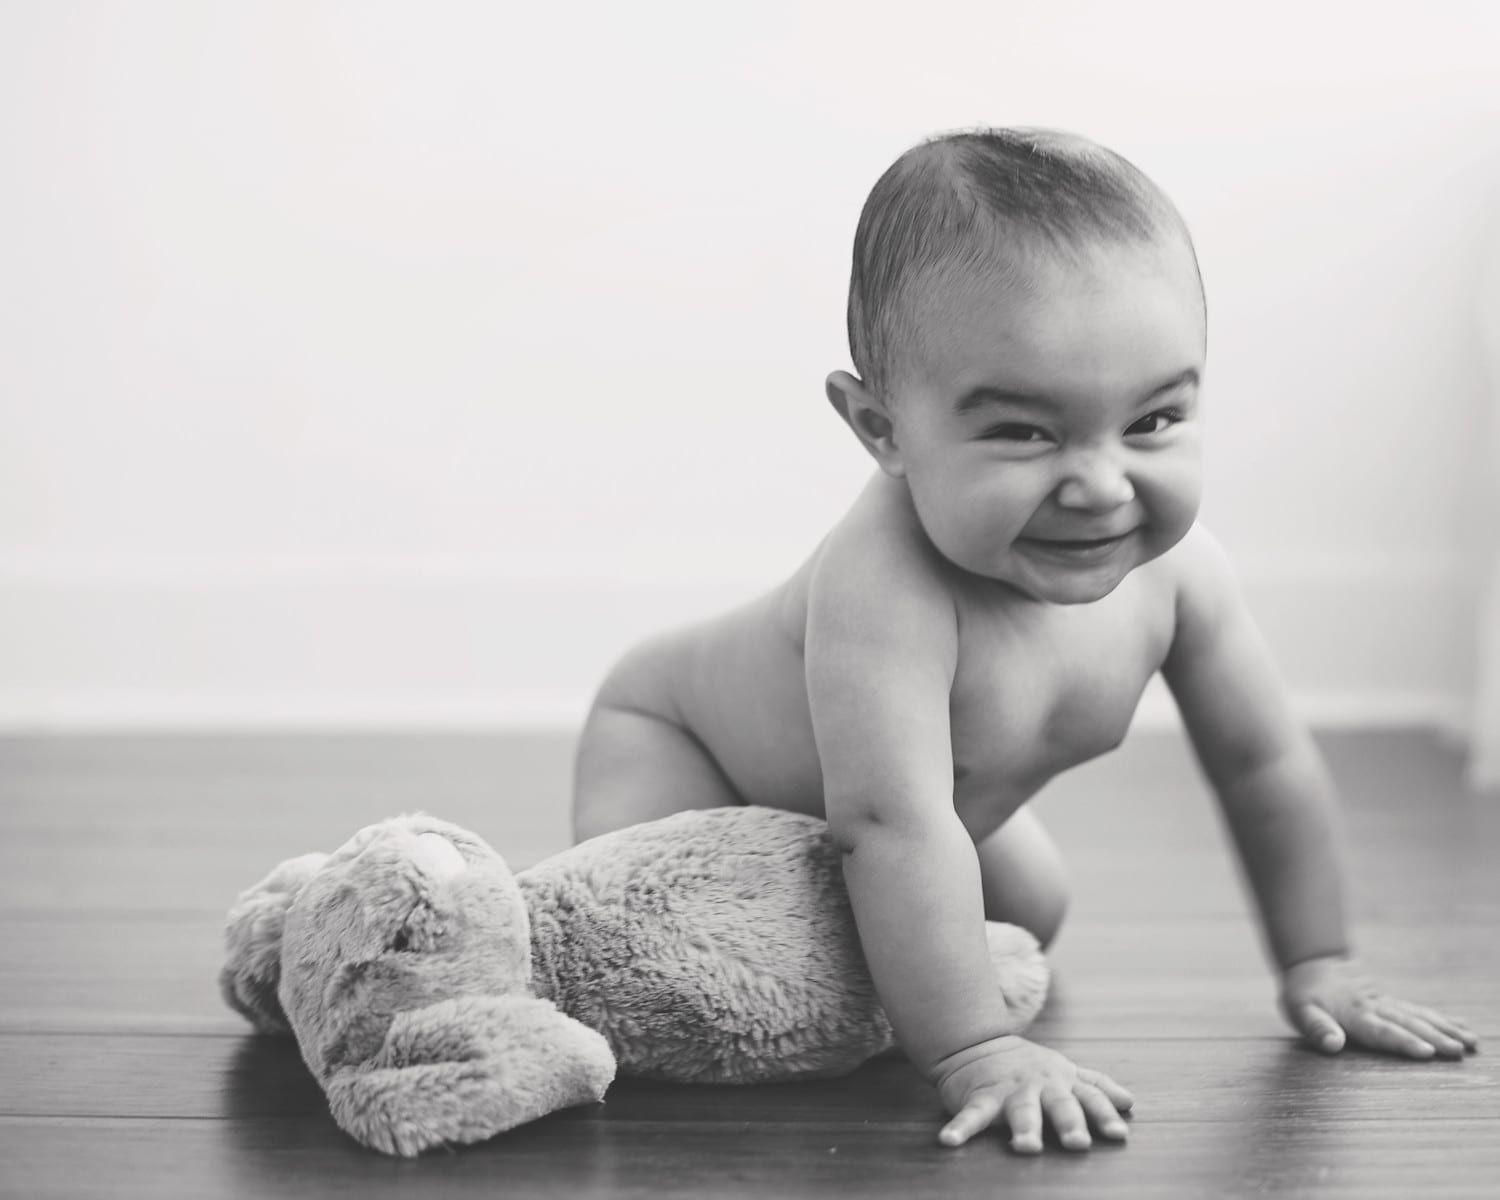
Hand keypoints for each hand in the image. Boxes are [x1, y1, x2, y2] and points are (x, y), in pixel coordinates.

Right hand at [931, 1034, 1133, 1152]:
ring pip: (1020, 1109)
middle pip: (1059, 1104)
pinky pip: (971, 1114)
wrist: (975, 1042)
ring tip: (1027, 1147)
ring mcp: (1009, 1090)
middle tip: (1078, 1143)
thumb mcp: (1064, 1070)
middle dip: (1069, 1122)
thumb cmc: (1027, 1065)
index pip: (1090, 1097)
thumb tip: (1129, 1102)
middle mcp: (1040, 1085)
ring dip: (1024, 1127)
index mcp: (1063, 1081)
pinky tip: (949, 1142)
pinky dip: (960, 1128)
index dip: (1105, 1115)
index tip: (1119, 1135)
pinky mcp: (980, 1096)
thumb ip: (1095, 1085)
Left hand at [1280, 954, 1478, 1059]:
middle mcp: (1377, 1009)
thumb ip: (1317, 1028)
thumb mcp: (1300, 1011)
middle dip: (1436, 1038)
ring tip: (1471, 1042)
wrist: (1313, 963)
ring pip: (1420, 1017)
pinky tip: (1462, 1027)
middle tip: (1460, 1051)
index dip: (1404, 1042)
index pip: (1383, 1031)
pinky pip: (1420, 1011)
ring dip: (1446, 1029)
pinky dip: (1442, 1019)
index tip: (1428, 1051)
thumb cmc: (1304, 994)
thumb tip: (1333, 1044)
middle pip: (1409, 1025)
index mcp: (1356, 1015)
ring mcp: (1387, 1004)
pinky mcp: (1391, 1003)